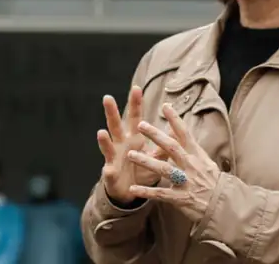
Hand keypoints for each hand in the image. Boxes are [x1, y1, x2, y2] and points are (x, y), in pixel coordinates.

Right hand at [96, 86, 166, 203]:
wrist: (129, 191)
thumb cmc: (142, 170)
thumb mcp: (155, 156)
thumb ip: (164, 144)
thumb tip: (177, 129)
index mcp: (133, 138)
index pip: (135, 118)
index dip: (136, 103)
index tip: (136, 87)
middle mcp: (120, 144)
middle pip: (115, 125)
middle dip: (111, 112)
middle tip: (108, 98)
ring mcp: (113, 158)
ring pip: (107, 146)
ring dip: (104, 140)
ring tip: (101, 132)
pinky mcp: (110, 174)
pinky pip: (109, 172)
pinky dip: (108, 171)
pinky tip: (108, 169)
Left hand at [125, 103, 221, 222]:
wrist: (223, 205)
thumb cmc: (212, 181)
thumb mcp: (204, 161)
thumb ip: (189, 147)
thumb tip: (177, 130)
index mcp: (196, 155)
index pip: (185, 133)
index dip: (175, 119)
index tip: (165, 105)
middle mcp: (190, 165)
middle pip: (171, 147)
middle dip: (156, 135)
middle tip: (141, 125)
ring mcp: (185, 182)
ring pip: (163, 169)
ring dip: (146, 161)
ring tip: (130, 155)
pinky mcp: (180, 198)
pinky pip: (160, 194)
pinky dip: (146, 192)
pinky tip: (132, 189)